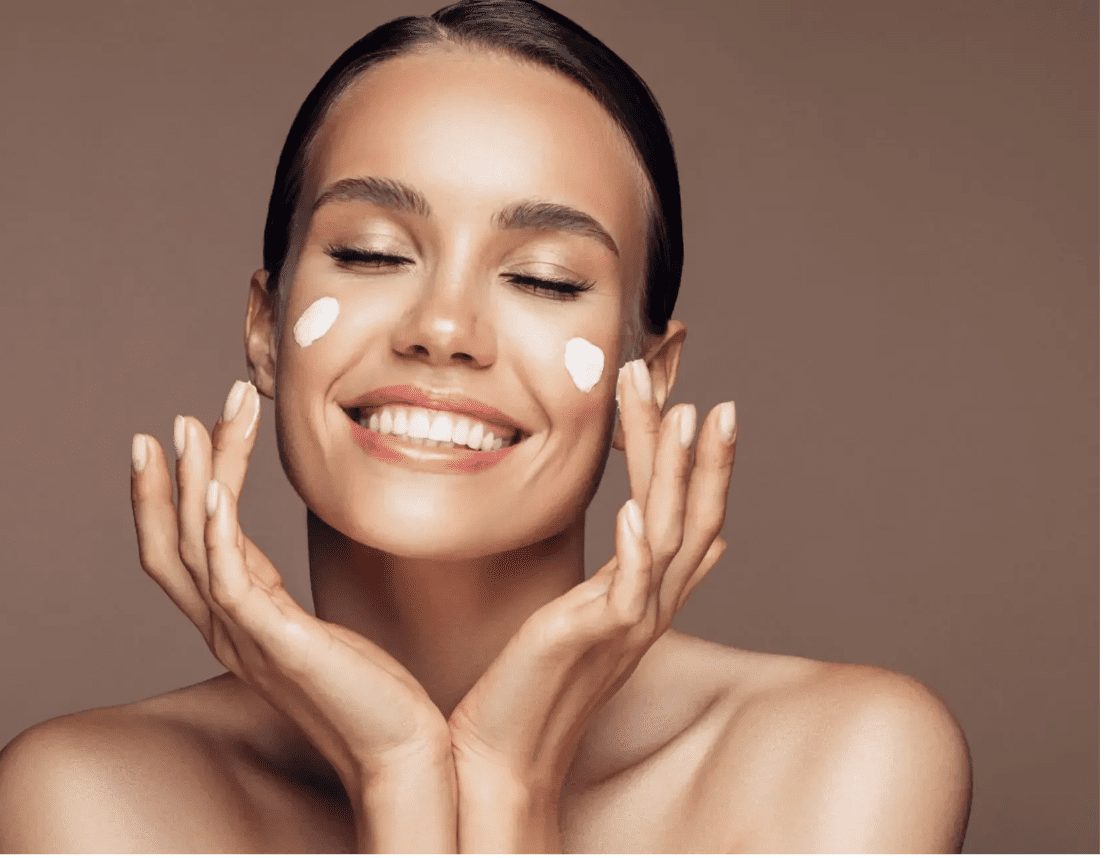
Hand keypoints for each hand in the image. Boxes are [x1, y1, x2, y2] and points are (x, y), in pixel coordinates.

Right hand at [129, 381, 451, 807]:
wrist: (400, 749)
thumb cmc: (367, 692)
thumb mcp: (311, 630)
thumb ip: (280, 599)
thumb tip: (273, 561)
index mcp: (238, 624)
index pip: (185, 550)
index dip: (175, 494)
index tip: (183, 437)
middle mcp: (230, 632)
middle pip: (173, 546)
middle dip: (169, 480)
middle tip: (177, 421)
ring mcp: (249, 641)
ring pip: (194, 552)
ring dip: (193, 484)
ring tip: (191, 428)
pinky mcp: (281, 648)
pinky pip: (232, 587)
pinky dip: (217, 536)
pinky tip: (216, 494)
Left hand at [447, 359, 735, 851]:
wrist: (507, 751)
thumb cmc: (536, 678)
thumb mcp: (589, 613)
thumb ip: (627, 572)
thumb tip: (655, 530)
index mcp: (649, 594)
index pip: (694, 520)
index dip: (708, 467)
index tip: (706, 408)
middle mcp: (651, 605)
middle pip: (694, 517)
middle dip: (704, 455)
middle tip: (708, 398)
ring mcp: (630, 623)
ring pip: (668, 535)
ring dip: (674, 474)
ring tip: (680, 417)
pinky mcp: (596, 639)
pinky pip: (628, 589)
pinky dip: (636, 548)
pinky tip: (634, 510)